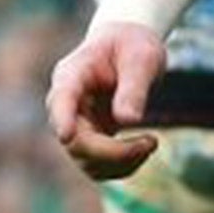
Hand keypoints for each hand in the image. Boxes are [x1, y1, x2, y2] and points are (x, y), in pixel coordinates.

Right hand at [47, 23, 168, 179]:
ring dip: (119, 163)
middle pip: (75, 141)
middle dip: (112, 152)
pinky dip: (122, 166)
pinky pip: (97, 165)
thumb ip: (134, 86)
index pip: (61, 99)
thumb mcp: (142, 57)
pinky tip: (144, 149)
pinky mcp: (88, 139)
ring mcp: (74, 124)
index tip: (66, 136)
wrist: (129, 47)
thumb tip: (128, 120)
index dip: (62, 118)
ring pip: (85, 161)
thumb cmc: (133, 46)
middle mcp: (66, 104)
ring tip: (151, 143)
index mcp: (72, 74)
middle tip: (152, 142)